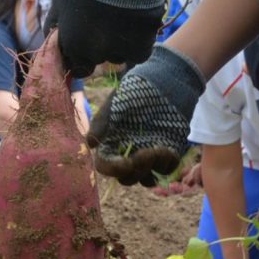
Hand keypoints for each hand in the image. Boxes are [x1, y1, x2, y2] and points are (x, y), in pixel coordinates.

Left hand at [44, 0, 180, 77]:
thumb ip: (56, 25)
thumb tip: (53, 41)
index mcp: (73, 45)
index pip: (76, 65)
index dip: (80, 54)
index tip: (86, 38)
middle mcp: (95, 53)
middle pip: (97, 60)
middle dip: (98, 46)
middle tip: (104, 21)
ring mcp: (120, 49)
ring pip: (118, 57)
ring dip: (119, 44)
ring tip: (121, 16)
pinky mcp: (143, 43)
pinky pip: (139, 53)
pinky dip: (138, 43)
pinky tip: (134, 23)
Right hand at [89, 45, 204, 185]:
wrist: (166, 80)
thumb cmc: (137, 88)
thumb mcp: (116, 101)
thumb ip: (102, 121)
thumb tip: (91, 144)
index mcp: (112, 142)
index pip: (105, 166)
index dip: (113, 169)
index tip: (125, 163)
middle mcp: (128, 152)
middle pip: (125, 178)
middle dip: (134, 171)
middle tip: (144, 154)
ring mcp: (148, 154)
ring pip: (144, 179)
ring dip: (149, 170)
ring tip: (158, 150)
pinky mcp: (167, 153)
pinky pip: (165, 170)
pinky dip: (166, 164)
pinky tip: (168, 149)